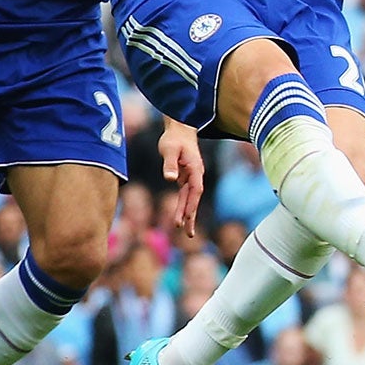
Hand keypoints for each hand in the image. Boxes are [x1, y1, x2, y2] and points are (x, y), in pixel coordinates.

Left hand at [161, 122, 203, 238]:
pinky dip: (183, 206)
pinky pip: (185, 195)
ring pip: (190, 199)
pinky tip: (181, 217)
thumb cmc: (174, 138)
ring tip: (186, 231)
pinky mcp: (185, 178)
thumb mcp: (169, 149)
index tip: (187, 217)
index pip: (195, 189)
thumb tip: (170, 178)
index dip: (191, 204)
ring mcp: (191, 177)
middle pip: (194, 198)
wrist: (179, 129)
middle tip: (189, 234)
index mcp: (195, 169)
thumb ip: (169, 164)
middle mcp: (195, 175)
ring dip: (187, 214)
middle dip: (191, 216)